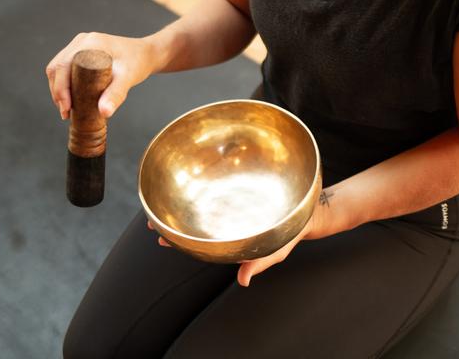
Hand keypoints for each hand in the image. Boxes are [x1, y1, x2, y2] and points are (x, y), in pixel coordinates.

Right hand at [45, 32, 156, 119]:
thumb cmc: (138, 62)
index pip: (63, 66)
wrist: (147, 54)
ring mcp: (80, 45)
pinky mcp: (82, 52)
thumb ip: (116, 94)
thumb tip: (104, 113)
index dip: (60, 89)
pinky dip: (64, 83)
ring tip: (67, 110)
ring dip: (59, 89)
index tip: (66, 108)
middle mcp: (81, 41)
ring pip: (59, 68)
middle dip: (58, 92)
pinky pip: (66, 67)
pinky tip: (70, 99)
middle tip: (66, 113)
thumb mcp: (128, 78)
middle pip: (58, 67)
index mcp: (89, 43)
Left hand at [149, 192, 329, 286]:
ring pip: (201, 204)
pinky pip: (217, 186)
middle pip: (194, 221)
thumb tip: (242, 281)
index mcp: (232, 236)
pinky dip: (203, 184)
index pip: (199, 239)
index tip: (158, 234)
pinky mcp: (239, 188)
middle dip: (172, 219)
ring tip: (159, 200)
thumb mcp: (276, 249)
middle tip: (149, 218)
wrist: (309, 211)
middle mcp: (227, 220)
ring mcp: (231, 205)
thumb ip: (259, 262)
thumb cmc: (290, 233)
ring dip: (180, 202)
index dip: (178, 238)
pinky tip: (191, 178)